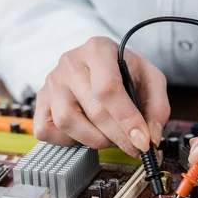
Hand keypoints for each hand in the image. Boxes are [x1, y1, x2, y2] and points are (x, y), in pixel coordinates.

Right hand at [33, 37, 170, 156]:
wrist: (94, 62)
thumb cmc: (122, 71)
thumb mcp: (149, 78)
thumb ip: (158, 106)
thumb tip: (151, 137)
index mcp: (98, 50)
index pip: (109, 88)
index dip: (127, 119)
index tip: (142, 141)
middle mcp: (70, 63)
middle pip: (93, 111)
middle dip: (119, 137)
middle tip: (134, 148)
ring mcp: (51, 83)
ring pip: (68, 123)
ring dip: (95, 140)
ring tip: (109, 137)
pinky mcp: (40, 101)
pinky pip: (47, 131)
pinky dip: (67, 140)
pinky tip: (83, 133)